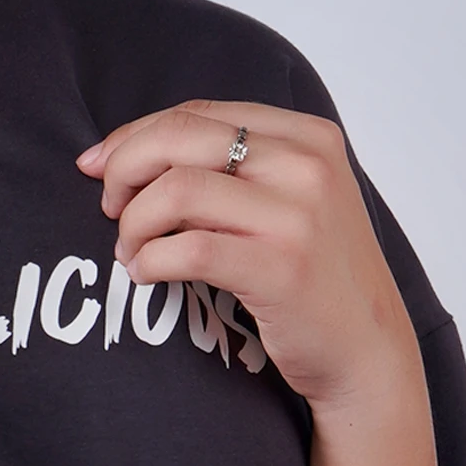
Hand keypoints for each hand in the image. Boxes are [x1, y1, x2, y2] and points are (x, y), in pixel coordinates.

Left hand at [77, 100, 418, 413]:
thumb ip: (231, 168)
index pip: (197, 113)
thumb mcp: (292, 199)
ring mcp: (299, 217)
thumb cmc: (315, 276)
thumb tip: (121, 151)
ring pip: (176, 191)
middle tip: (109, 207)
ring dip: (133, 222)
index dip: (134, 136)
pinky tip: (146, 273)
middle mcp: (308, 167)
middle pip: (179, 139)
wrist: (366, 352)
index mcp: (309, 137)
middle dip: (123, 171)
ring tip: (131, 249)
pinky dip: (149, 260)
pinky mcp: (282, 270)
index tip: (99, 166)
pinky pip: (187, 250)